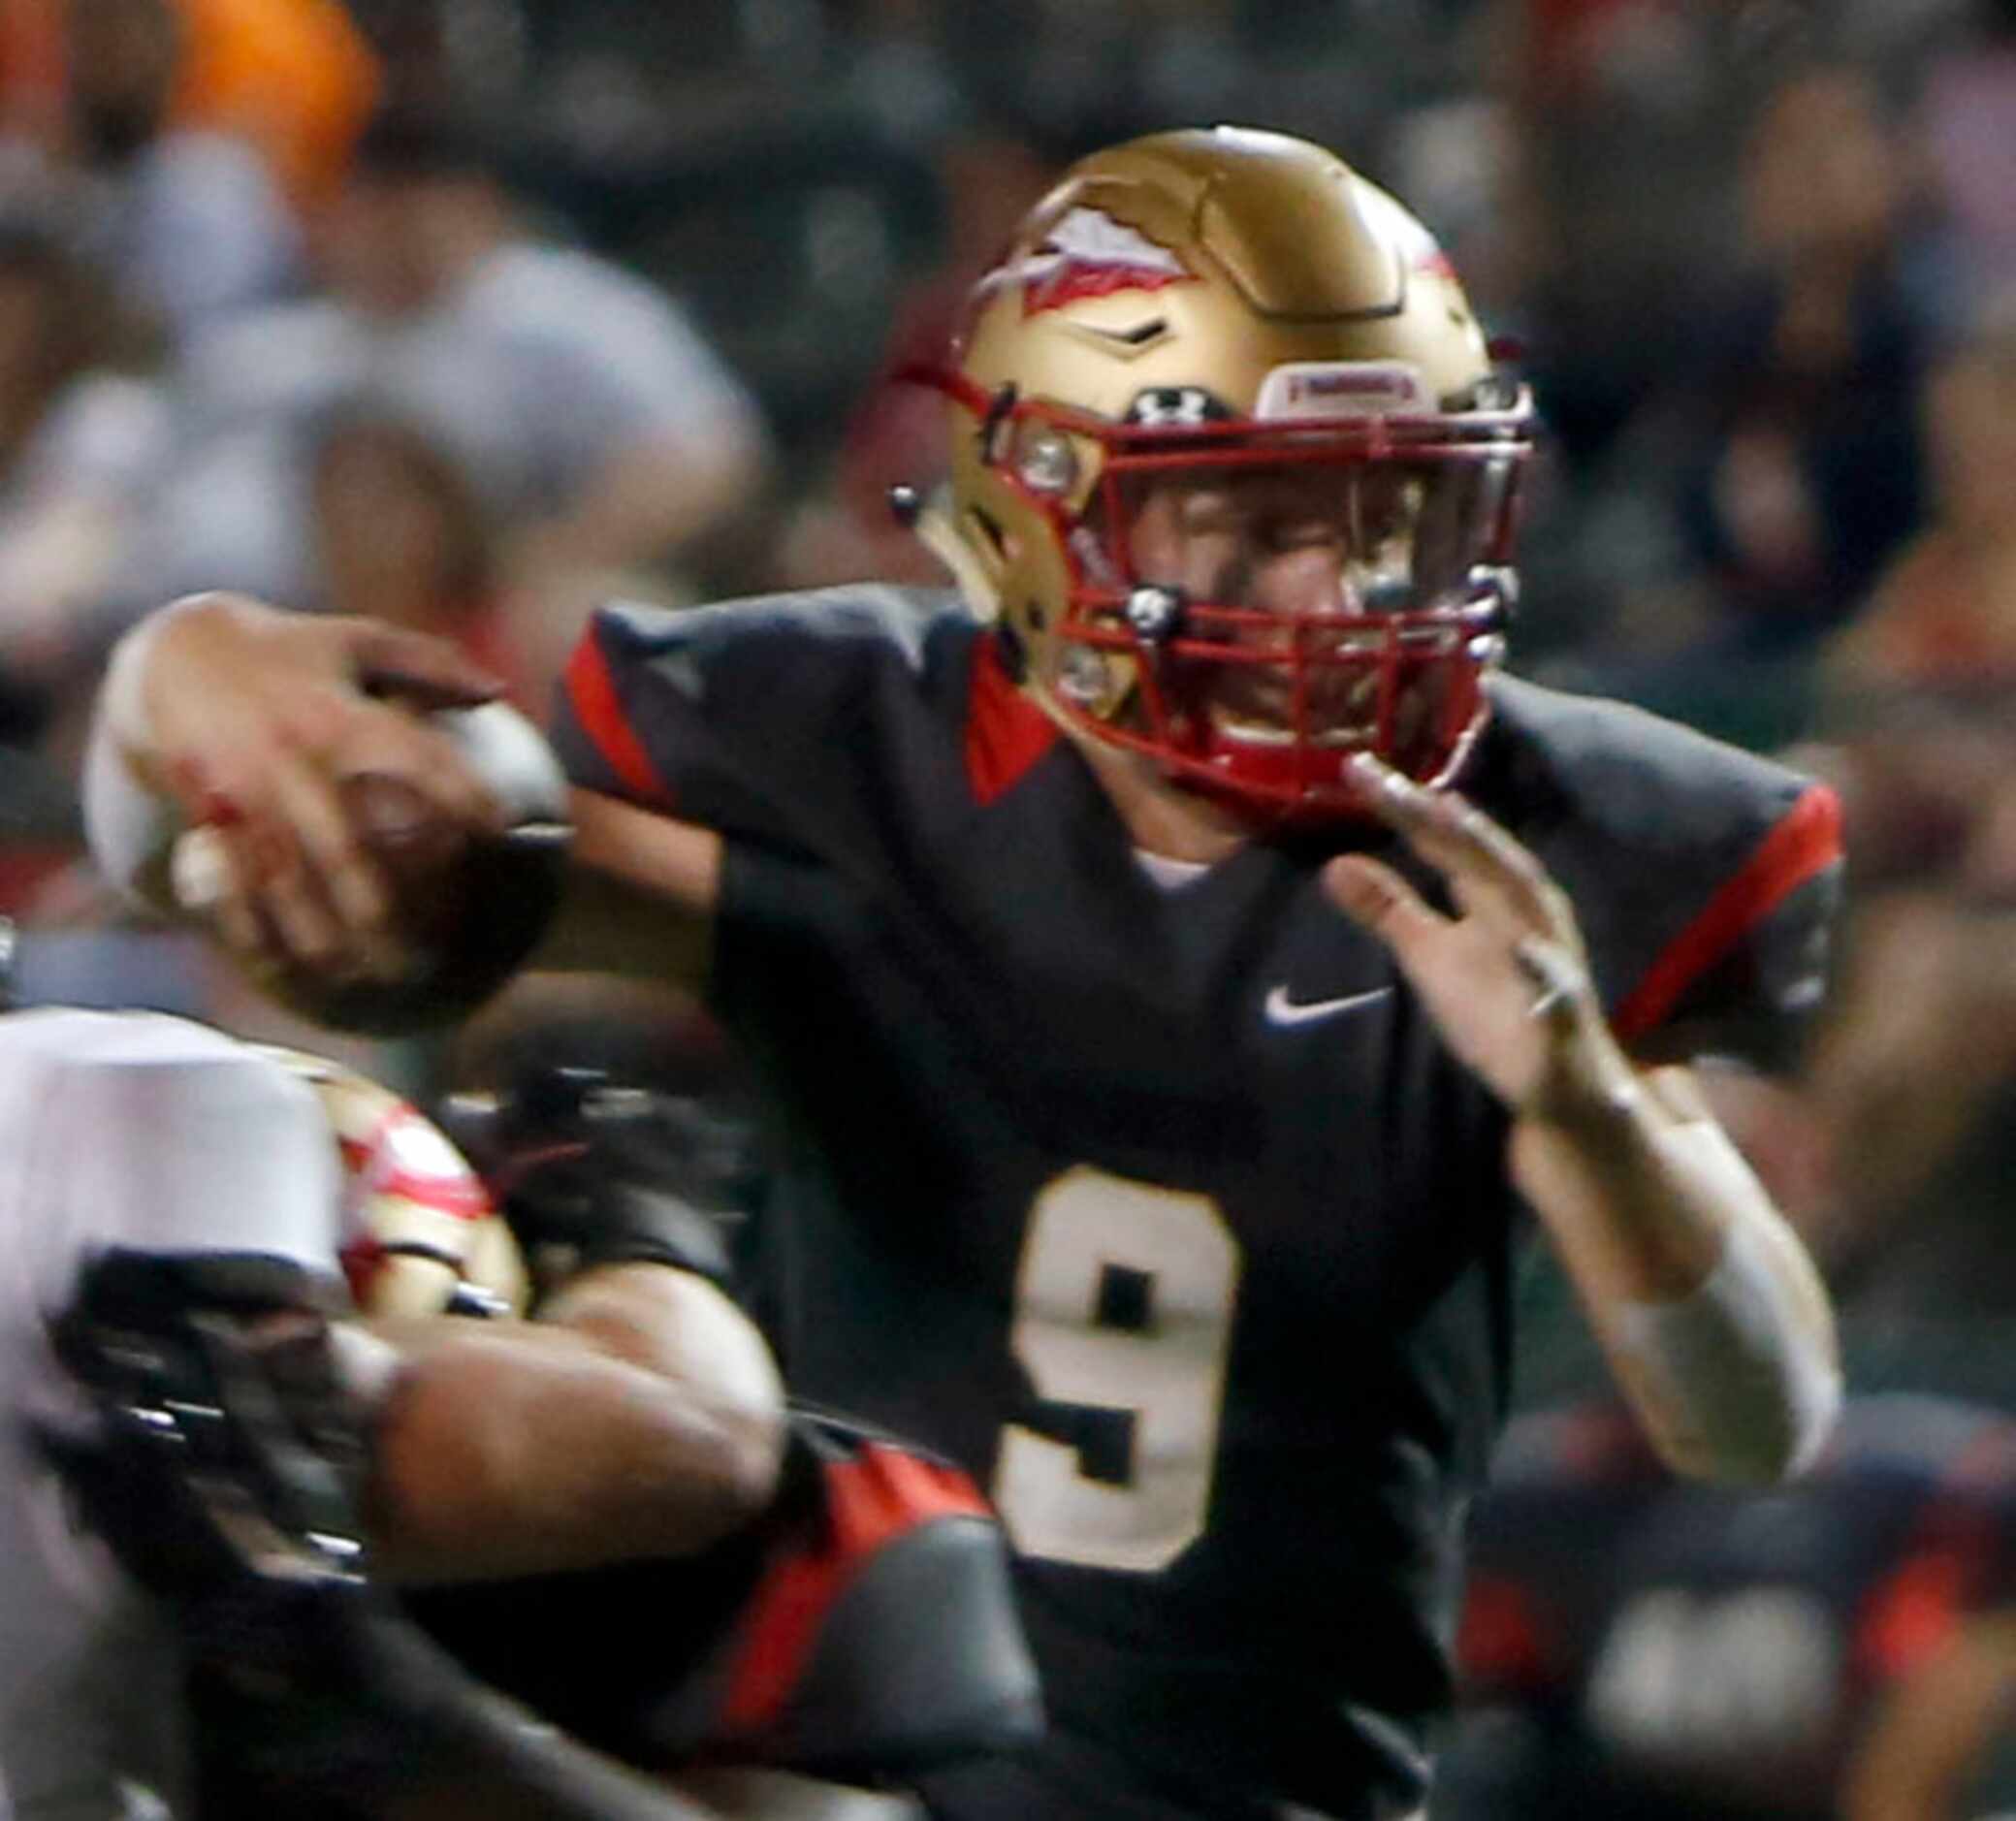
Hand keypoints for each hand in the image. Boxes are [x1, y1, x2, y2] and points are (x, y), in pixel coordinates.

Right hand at [129, 595, 507, 978]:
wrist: (170, 656)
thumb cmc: (286, 651)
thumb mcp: (355, 640)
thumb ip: (430, 665)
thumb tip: (499, 692)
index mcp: (337, 713)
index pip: (412, 757)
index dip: (459, 793)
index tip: (502, 833)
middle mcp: (291, 758)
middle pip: (340, 847)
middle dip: (380, 907)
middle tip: (424, 958)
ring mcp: (244, 792)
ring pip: (284, 879)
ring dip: (322, 935)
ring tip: (364, 978)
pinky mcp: (207, 814)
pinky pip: (232, 882)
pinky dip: (255, 928)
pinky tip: (283, 970)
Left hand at [1322, 752, 1636, 1122]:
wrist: (1559, 1081)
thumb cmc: (1494, 1004)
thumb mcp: (1428, 954)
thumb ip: (1389, 908)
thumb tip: (1334, 864)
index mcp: (1495, 891)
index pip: (1442, 841)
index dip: (1401, 805)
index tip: (1355, 768)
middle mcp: (1526, 910)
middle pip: (1476, 853)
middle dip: (1435, 815)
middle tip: (1386, 777)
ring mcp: (1549, 955)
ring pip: (1522, 896)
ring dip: (1490, 855)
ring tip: (1450, 815)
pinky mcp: (1561, 1011)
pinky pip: (1553, 988)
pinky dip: (1540, 968)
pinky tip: (1521, 950)